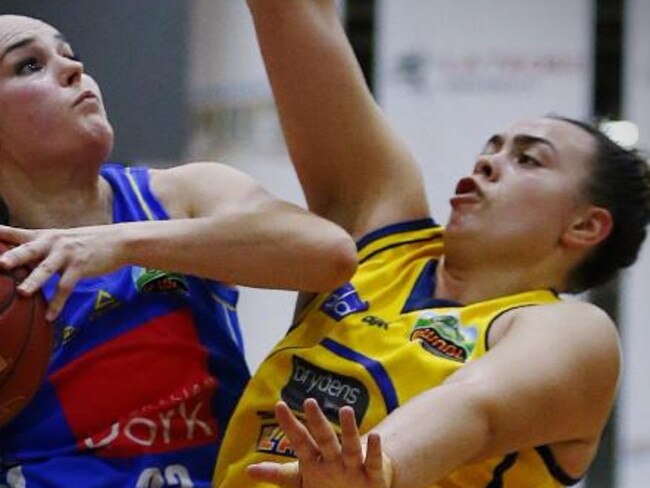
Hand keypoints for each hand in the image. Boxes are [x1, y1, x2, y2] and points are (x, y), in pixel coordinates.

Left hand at [0, 224, 124, 320]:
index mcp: (44, 235)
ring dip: (34, 281)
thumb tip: (16, 261)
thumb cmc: (86, 243)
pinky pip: (66, 287)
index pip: (15, 232)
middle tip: (0, 263)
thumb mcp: (61, 240)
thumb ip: (39, 249)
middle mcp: (53, 242)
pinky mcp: (81, 266)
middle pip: (29, 250)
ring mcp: (67, 254)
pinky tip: (50, 317)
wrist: (118, 241)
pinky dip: (57, 303)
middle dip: (13, 256)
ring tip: (22, 292)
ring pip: (47, 269)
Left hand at [247, 399, 391, 487]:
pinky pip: (373, 464)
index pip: (299, 441)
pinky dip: (374, 451)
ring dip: (349, 429)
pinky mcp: (373, 477)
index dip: (290, 425)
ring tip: (345, 410)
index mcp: (314, 460)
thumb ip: (277, 475)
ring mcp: (353, 466)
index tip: (279, 405)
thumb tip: (248, 471)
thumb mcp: (300, 482)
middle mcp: (333, 458)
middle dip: (317, 422)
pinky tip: (375, 437)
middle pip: (324, 439)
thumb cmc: (326, 485)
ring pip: (351, 446)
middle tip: (308, 402)